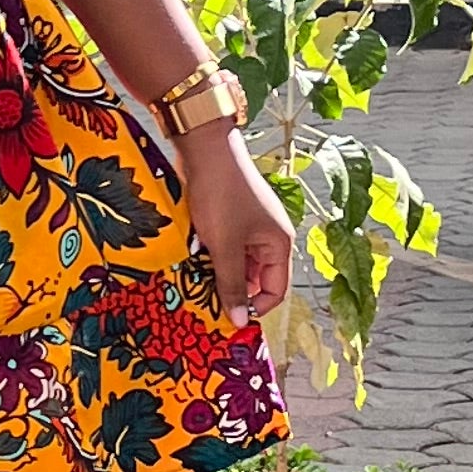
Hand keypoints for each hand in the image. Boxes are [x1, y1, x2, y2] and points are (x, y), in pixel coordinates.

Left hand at [185, 130, 293, 323]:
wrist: (205, 149)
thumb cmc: (221, 195)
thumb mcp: (225, 246)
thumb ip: (231, 284)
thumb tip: (241, 321)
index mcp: (279, 244)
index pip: (276, 290)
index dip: (255, 306)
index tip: (228, 317)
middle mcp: (269, 237)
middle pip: (255, 278)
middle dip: (233, 290)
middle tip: (206, 302)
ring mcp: (250, 226)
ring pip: (237, 263)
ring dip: (219, 273)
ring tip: (196, 280)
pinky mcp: (231, 217)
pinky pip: (226, 247)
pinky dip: (212, 256)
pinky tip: (193, 260)